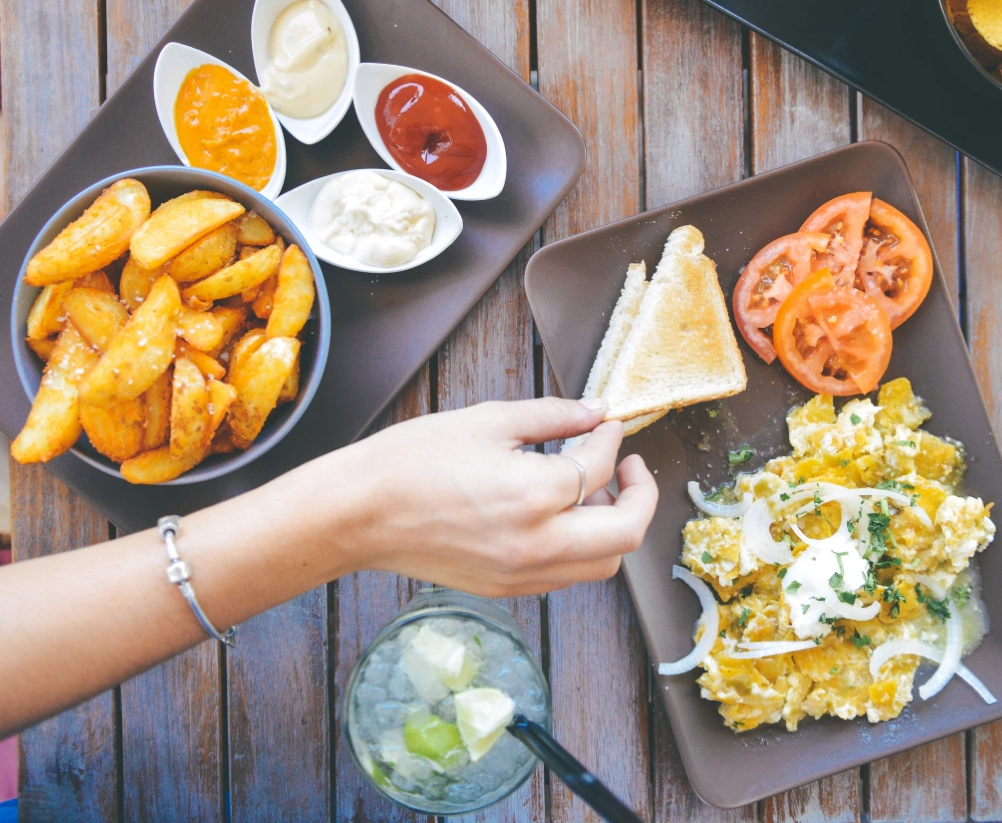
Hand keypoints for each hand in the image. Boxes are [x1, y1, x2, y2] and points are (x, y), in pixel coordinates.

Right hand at [334, 397, 658, 596]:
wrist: (361, 512)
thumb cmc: (413, 460)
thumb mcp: (488, 421)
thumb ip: (553, 417)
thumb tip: (595, 412)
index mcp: (533, 495)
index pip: (598, 468)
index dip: (610, 439)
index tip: (607, 423)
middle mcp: (537, 545)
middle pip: (625, 534)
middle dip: (640, 495)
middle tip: (630, 466)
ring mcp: (522, 575)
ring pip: (602, 564)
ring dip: (613, 526)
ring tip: (594, 490)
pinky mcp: (506, 589)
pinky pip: (567, 575)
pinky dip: (581, 546)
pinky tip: (560, 514)